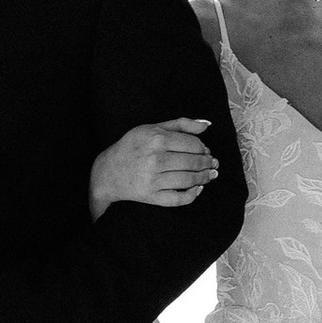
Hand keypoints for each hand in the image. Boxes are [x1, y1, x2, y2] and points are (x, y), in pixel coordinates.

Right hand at [91, 115, 218, 218]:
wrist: (108, 171)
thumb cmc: (132, 146)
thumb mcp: (152, 128)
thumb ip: (181, 124)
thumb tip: (207, 125)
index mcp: (157, 139)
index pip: (193, 144)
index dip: (204, 148)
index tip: (206, 151)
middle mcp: (155, 159)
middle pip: (194, 162)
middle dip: (208, 163)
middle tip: (212, 163)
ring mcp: (153, 179)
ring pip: (189, 180)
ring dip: (205, 178)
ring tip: (210, 175)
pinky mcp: (151, 196)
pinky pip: (178, 199)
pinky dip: (192, 195)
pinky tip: (197, 189)